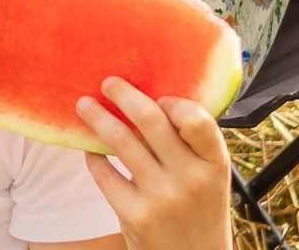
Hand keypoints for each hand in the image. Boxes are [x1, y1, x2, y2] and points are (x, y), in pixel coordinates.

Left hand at [78, 79, 232, 249]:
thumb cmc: (199, 210)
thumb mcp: (209, 178)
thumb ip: (189, 145)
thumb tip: (147, 98)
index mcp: (215, 164)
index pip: (196, 119)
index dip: (172, 101)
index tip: (156, 96)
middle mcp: (190, 179)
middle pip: (150, 120)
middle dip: (123, 94)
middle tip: (107, 83)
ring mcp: (162, 198)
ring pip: (120, 140)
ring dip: (97, 117)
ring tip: (84, 105)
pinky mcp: (135, 215)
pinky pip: (104, 173)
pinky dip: (92, 156)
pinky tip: (90, 149)